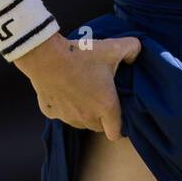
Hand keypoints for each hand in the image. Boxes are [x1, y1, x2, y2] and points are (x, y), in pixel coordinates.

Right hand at [14, 33, 141, 140]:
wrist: (46, 56)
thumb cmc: (82, 54)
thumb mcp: (114, 47)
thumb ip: (133, 49)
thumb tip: (135, 55)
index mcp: (105, 106)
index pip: (116, 132)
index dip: (120, 127)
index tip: (119, 116)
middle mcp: (86, 116)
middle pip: (98, 128)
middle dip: (102, 118)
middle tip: (102, 99)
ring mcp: (66, 116)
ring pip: (79, 122)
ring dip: (83, 113)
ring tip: (84, 93)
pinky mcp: (50, 112)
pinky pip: (60, 113)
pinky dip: (64, 106)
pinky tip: (65, 90)